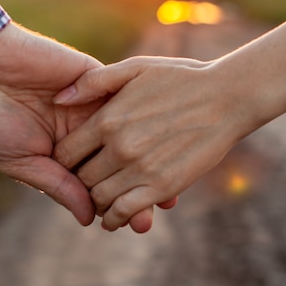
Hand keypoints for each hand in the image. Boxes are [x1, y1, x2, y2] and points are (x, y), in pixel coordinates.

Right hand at [0, 23, 164, 231]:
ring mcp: (91, 104)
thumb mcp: (20, 160)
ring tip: (166, 183)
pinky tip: (159, 139)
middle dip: (137, 185)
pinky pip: (122, 95)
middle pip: (118, 160)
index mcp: (63, 151)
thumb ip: (57, 185)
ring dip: (147, 156)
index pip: (96, 179)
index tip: (138, 221)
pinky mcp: (95, 78)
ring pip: (129, 132)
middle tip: (156, 210)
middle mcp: (82, 129)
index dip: (116, 199)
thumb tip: (89, 218)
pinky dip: (141, 115)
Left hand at [53, 56, 248, 230]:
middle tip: (85, 180)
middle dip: (78, 181)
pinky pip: (124, 211)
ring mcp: (141, 169)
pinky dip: (114, 218)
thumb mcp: (135, 68)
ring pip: (99, 198)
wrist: (227, 98)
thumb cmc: (180, 78)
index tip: (72, 160)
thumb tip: (58, 99)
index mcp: (108, 119)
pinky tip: (115, 216)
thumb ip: (94, 81)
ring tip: (100, 196)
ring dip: (95, 201)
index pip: (66, 152)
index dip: (63, 159)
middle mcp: (120, 147)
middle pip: (80, 178)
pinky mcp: (163, 186)